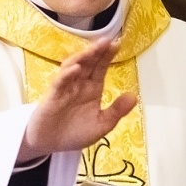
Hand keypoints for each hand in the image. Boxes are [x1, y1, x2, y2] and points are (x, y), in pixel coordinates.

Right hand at [18, 37, 136, 161]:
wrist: (50, 144)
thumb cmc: (75, 132)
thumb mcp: (101, 124)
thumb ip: (116, 111)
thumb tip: (134, 97)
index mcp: (92, 88)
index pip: (100, 68)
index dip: (107, 56)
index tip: (117, 44)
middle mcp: (79, 84)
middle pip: (88, 63)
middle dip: (96, 52)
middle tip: (107, 41)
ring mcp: (65, 88)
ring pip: (73, 67)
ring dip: (82, 58)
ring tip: (93, 50)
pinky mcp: (53, 96)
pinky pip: (59, 82)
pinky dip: (66, 74)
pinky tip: (75, 69)